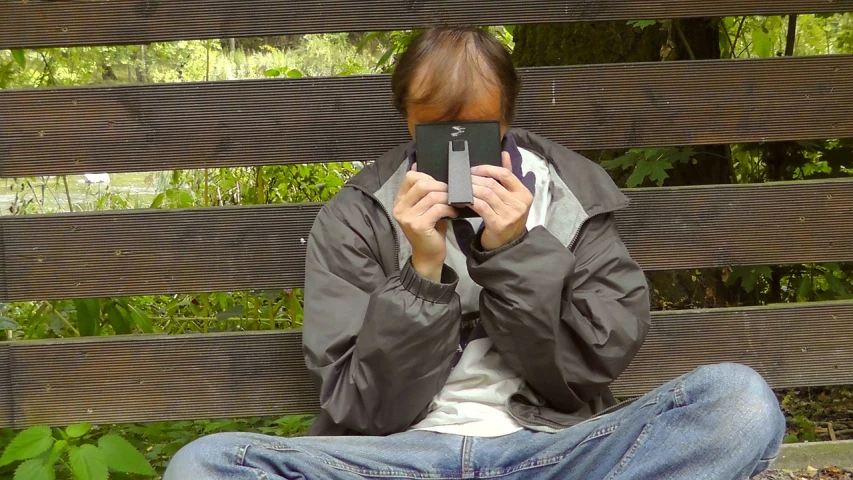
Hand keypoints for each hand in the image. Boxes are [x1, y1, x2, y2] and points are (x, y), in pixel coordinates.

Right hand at [393, 164, 457, 280]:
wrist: (428, 254)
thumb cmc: (429, 229)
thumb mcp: (424, 207)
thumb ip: (423, 191)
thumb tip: (418, 164)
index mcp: (400, 201)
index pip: (410, 177)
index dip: (428, 177)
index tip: (439, 185)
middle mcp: (400, 208)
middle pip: (422, 184)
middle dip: (441, 186)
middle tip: (451, 193)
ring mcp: (408, 217)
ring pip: (432, 196)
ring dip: (447, 198)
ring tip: (454, 203)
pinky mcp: (418, 226)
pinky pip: (437, 209)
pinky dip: (449, 208)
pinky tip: (453, 212)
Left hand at [470, 152, 533, 250]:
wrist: (506, 245)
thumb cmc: (507, 218)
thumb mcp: (511, 198)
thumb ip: (507, 176)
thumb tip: (504, 154)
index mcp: (524, 194)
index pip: (505, 174)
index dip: (488, 169)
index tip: (474, 169)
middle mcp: (519, 204)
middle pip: (492, 184)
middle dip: (474, 179)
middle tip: (462, 178)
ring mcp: (510, 215)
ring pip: (486, 194)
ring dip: (470, 189)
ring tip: (460, 188)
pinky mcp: (498, 224)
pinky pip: (481, 207)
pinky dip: (469, 201)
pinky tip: (462, 200)